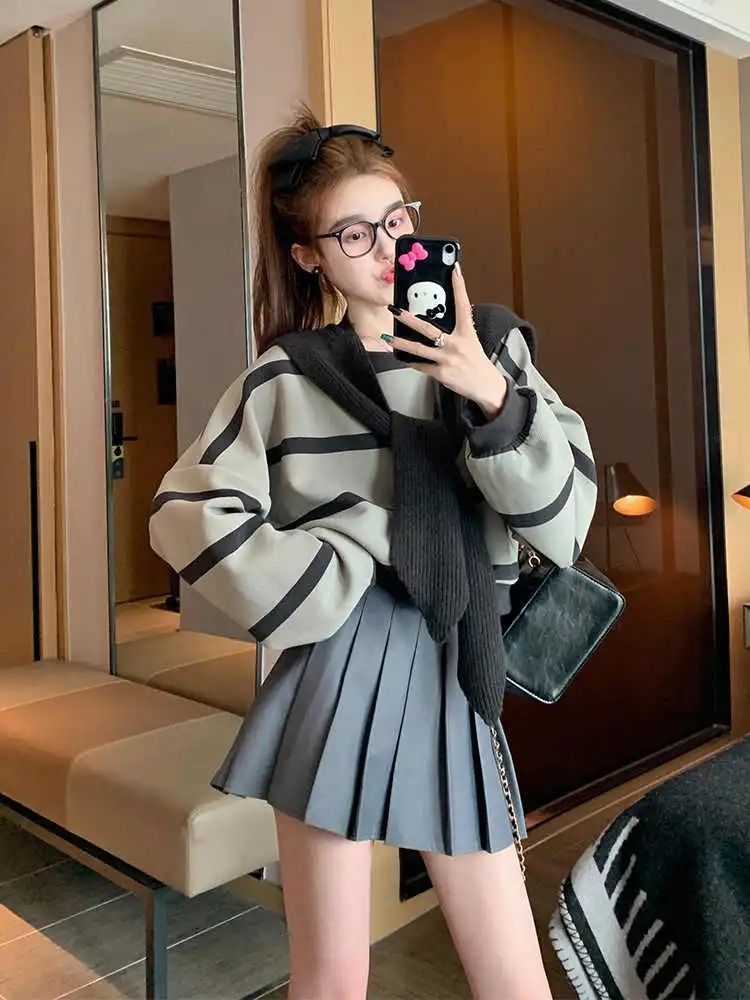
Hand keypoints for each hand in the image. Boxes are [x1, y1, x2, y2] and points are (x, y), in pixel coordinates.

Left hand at [384, 265, 507, 418]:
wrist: (485, 386)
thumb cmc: (475, 362)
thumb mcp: (470, 342)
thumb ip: (455, 332)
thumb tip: (436, 323)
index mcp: (466, 332)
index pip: (463, 305)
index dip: (459, 286)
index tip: (454, 269)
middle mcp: (457, 344)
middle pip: (429, 329)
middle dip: (410, 320)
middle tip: (395, 310)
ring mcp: (448, 359)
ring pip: (419, 349)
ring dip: (401, 343)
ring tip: (387, 337)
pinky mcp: (442, 373)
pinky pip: (421, 366)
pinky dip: (412, 362)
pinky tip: (404, 358)